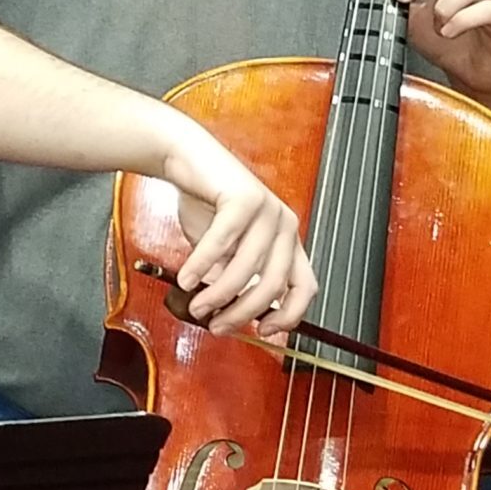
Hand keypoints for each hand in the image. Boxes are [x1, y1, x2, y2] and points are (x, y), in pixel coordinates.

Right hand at [154, 112, 316, 338]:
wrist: (185, 157)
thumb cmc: (204, 202)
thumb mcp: (222, 248)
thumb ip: (230, 276)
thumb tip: (227, 314)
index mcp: (288, 239)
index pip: (304, 286)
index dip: (288, 315)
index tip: (263, 332)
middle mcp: (285, 224)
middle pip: (273, 284)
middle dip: (243, 312)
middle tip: (217, 326)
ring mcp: (268, 210)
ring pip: (247, 268)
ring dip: (218, 294)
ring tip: (196, 306)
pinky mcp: (244, 198)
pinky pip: (223, 242)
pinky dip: (202, 265)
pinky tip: (185, 279)